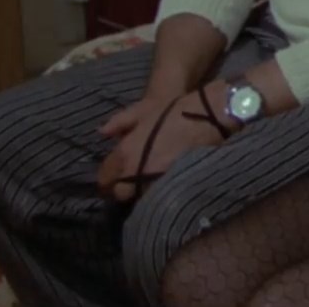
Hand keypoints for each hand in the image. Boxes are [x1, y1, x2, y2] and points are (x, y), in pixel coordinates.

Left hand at [96, 87, 229, 201]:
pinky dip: (158, 193)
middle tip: (132, 181)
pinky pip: (158, 196)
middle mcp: (135, 172)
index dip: (108, 178)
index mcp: (125, 153)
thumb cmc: (172, 111)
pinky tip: (164, 184)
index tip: (113, 177)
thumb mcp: (143, 111)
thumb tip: (102, 133)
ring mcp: (154, 182)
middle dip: (123, 189)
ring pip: (139, 197)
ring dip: (141, 191)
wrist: (206, 118)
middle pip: (120, 193)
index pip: (105, 178)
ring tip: (149, 182)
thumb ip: (119, 122)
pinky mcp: (173, 187)